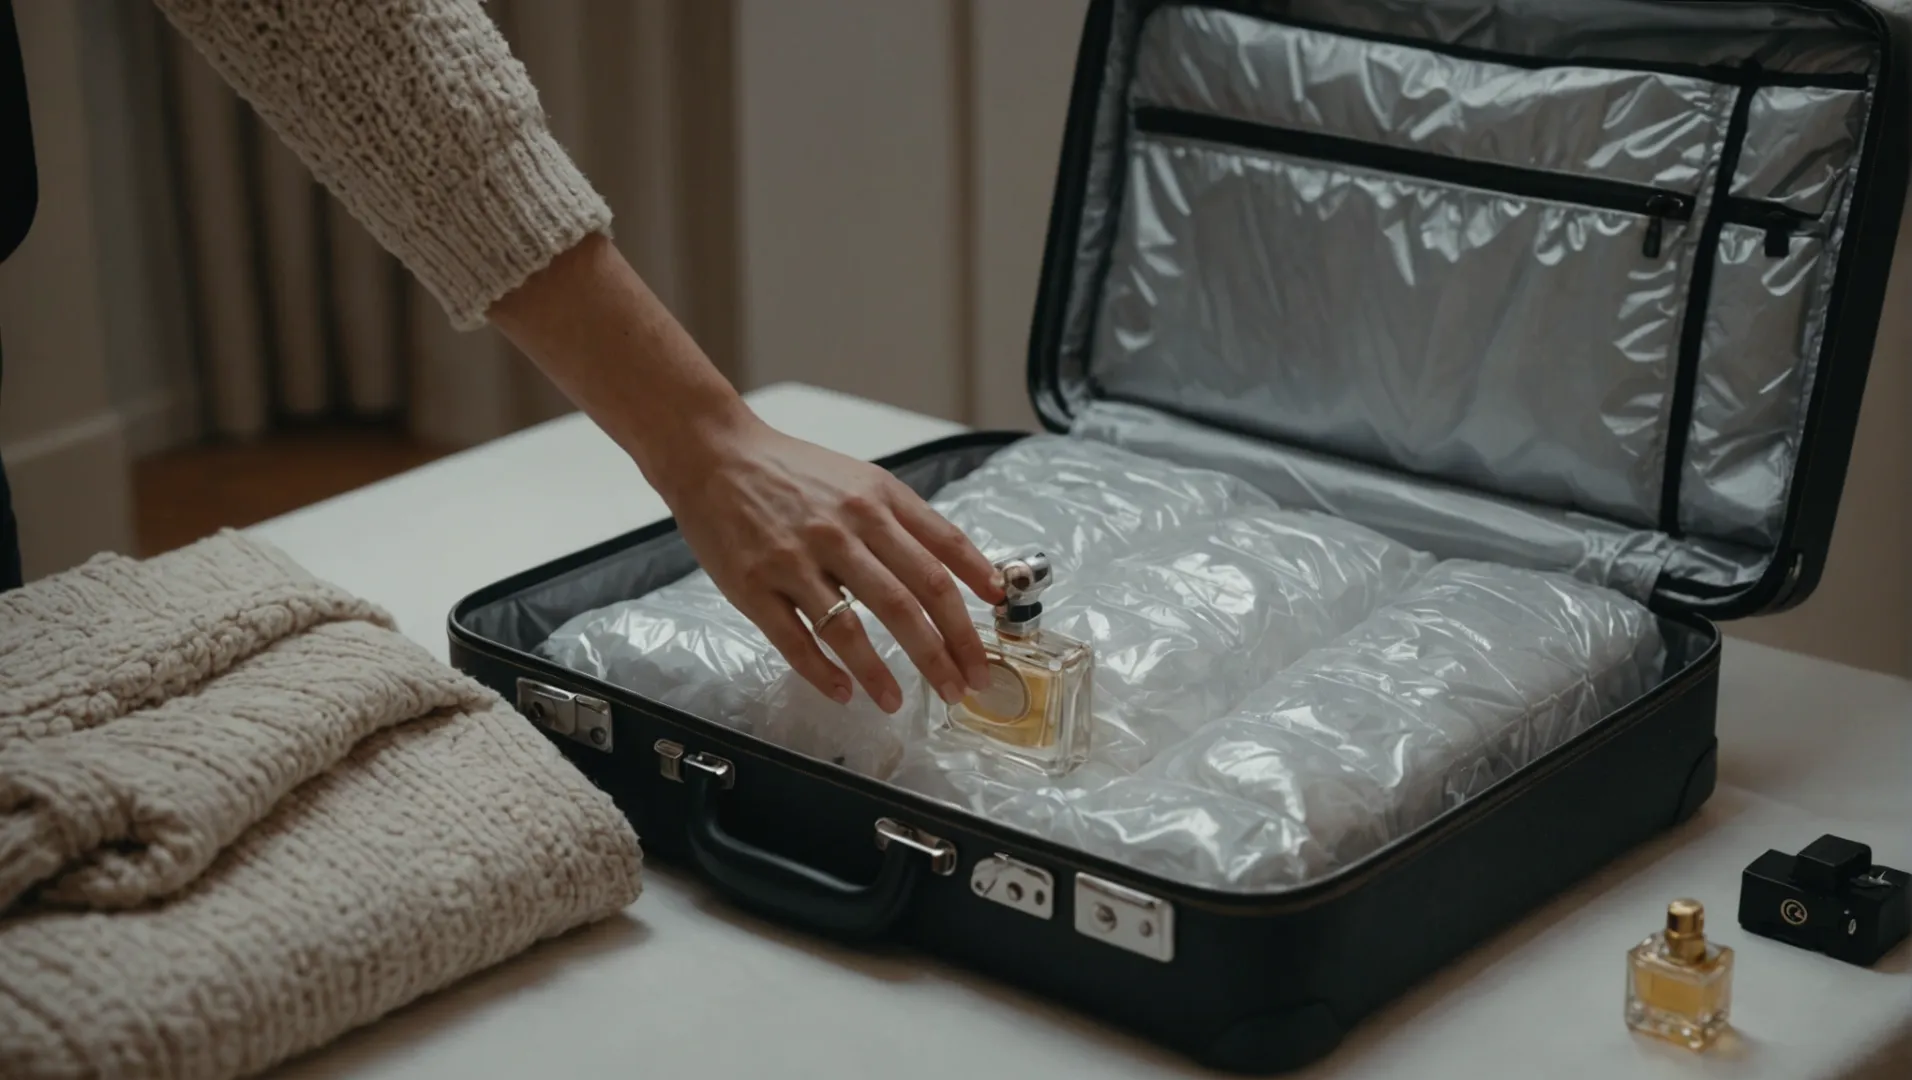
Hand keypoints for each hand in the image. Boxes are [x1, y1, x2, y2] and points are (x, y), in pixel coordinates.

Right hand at [664, 406, 1002, 711]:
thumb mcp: (865, 482)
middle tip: (963, 686)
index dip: (973, 604)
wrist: (715, 454)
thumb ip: (916, 525)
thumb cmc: (793, 473)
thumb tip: (975, 574)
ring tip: (898, 702)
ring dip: (882, 673)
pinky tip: (843, 693)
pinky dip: (823, 673)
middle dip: (944, 651)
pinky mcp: (754, 585)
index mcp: (876, 501)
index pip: (942, 556)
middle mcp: (842, 529)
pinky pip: (795, 640)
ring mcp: (795, 559)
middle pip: (909, 599)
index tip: (989, 639)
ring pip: (851, 627)